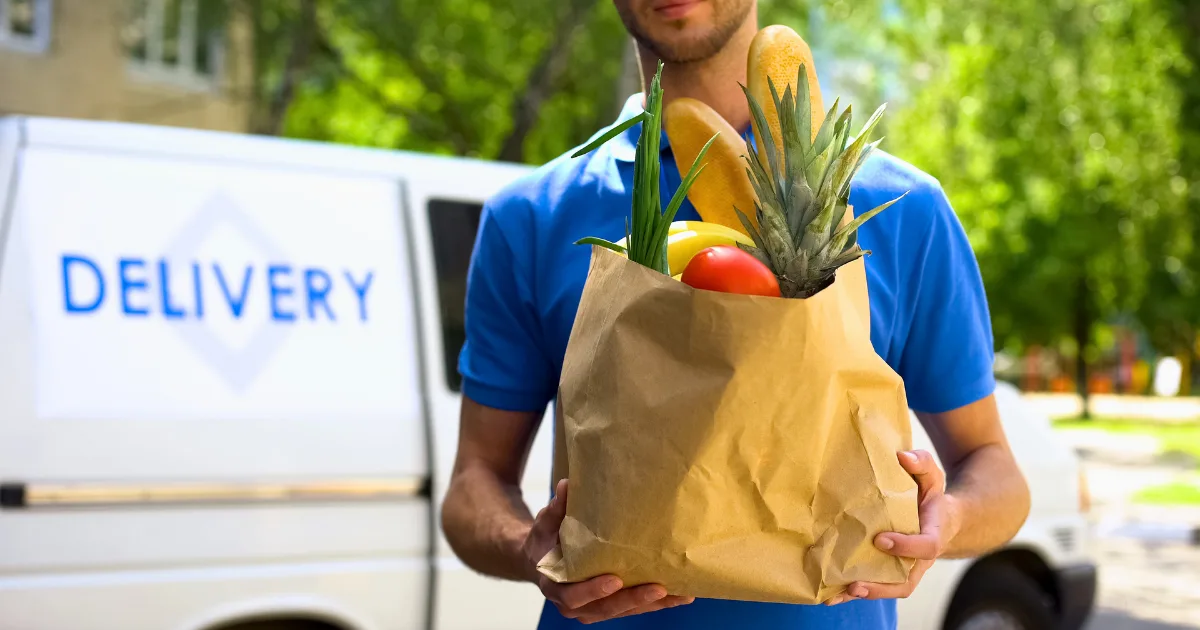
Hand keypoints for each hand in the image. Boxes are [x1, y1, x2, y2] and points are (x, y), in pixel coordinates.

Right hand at [522, 479, 694, 623]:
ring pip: (624, 611)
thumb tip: (566, 485)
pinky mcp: (610, 606)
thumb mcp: (545, 524)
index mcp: (556, 585)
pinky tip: (680, 595)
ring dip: (652, 605)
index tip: (615, 580)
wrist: (541, 560)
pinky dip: (657, 603)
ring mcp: (593, 608)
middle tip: (659, 588)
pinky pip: (634, 608)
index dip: (593, 590)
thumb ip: (555, 509)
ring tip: (680, 594)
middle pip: (605, 609)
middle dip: (633, 600)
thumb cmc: (545, 540)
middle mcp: (574, 604)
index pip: (573, 595)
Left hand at [826, 450, 960, 605]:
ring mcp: (905, 568)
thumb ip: (922, 463)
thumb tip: (903, 457)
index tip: (881, 539)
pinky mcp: (890, 571)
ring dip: (864, 593)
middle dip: (881, 586)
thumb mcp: (931, 475)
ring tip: (839, 592)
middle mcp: (919, 559)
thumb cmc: (930, 495)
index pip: (926, 547)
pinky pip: (875, 585)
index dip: (906, 547)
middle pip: (905, 581)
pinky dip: (853, 593)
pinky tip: (830, 595)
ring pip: (889, 588)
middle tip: (856, 583)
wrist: (938, 518)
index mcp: (933, 534)